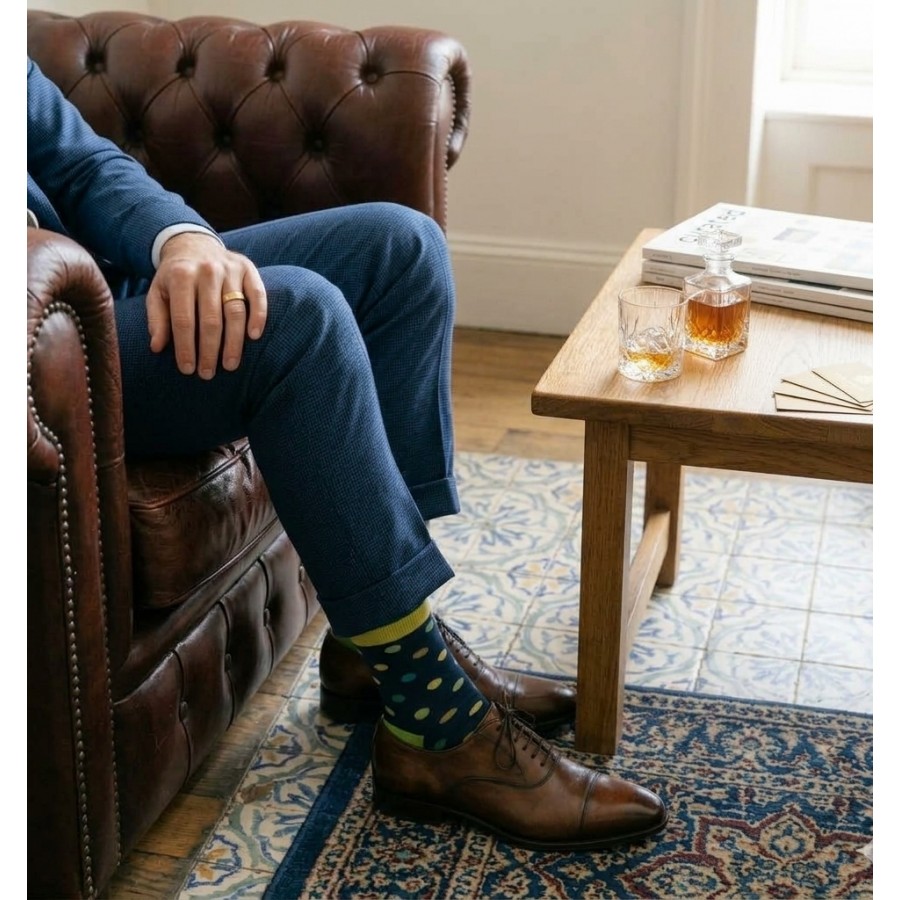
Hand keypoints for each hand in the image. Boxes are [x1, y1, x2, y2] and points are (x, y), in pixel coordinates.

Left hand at [147, 232, 266, 378]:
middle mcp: (206, 270)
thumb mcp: (158, 293)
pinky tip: (254, 337)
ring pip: (235, 311)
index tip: (188, 369)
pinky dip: (258, 316)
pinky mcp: (249, 269)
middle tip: (208, 373)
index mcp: (180, 275)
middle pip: (211, 319)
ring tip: (229, 365)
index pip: (183, 319)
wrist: (195, 246)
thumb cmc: (175, 278)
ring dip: (233, 342)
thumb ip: (157, 319)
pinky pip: (258, 295)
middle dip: (209, 350)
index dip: (185, 347)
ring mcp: (230, 269)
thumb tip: (157, 347)